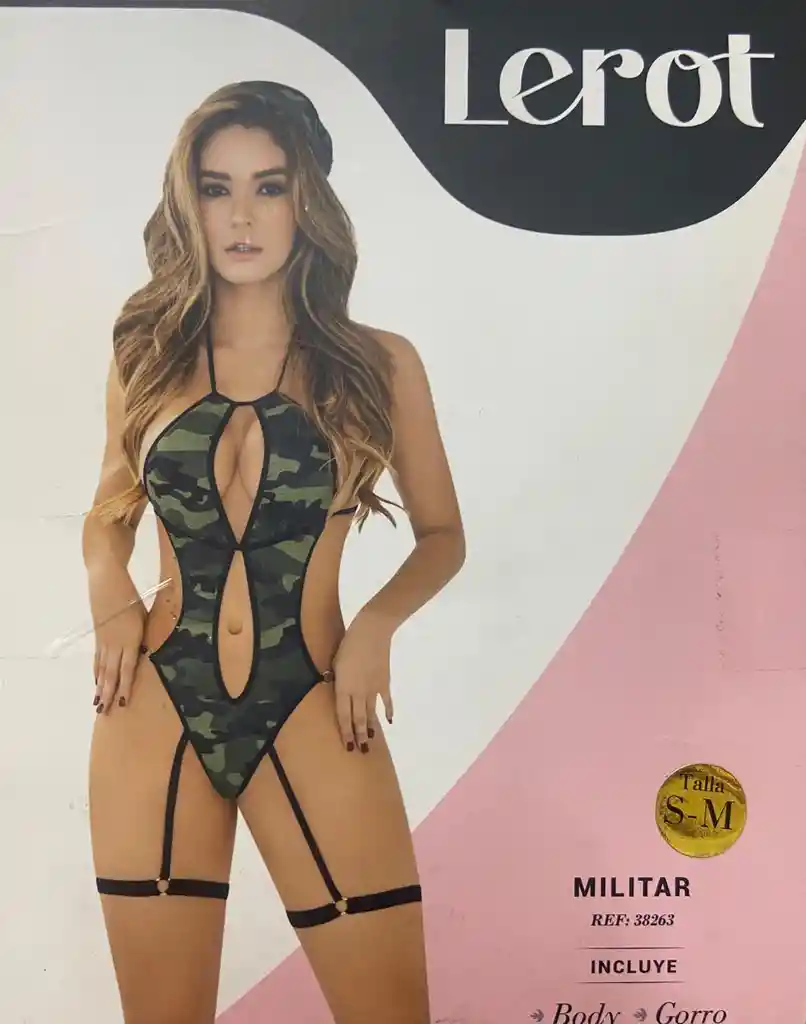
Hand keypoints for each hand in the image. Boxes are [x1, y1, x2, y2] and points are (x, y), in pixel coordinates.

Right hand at [89, 567, 146, 713]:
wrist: (108, 581)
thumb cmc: (131, 595)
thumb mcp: (144, 615)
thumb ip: (146, 634)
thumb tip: (147, 651)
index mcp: (131, 638)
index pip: (128, 668)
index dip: (125, 687)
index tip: (123, 703)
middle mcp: (116, 643)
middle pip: (111, 673)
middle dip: (108, 694)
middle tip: (104, 713)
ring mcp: (104, 640)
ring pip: (102, 668)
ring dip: (100, 687)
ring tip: (97, 704)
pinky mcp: (98, 636)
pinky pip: (97, 659)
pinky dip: (96, 672)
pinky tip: (96, 682)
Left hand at [331, 611, 393, 752]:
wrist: (372, 632)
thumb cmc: (348, 644)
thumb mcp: (336, 662)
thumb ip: (335, 677)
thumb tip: (334, 686)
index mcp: (344, 688)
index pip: (343, 716)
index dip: (345, 732)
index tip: (347, 745)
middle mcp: (358, 692)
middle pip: (358, 719)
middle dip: (358, 736)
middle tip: (360, 750)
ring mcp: (373, 689)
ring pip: (371, 713)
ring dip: (370, 728)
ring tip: (370, 740)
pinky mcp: (384, 682)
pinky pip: (386, 701)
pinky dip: (388, 711)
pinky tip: (388, 720)